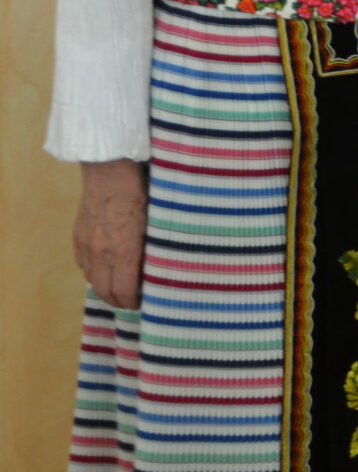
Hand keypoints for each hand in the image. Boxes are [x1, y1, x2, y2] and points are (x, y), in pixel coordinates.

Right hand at [73, 160, 147, 308]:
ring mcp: (86, 243)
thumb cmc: (143, 189)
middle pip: (105, 291)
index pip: (124, 290)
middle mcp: (101, 251)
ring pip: (92, 279)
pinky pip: (83, 264)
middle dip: (119, 301)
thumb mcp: (158, 219)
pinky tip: (106, 269)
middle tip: (133, 301)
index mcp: (124, 249)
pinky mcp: (78, 235)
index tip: (144, 304)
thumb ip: (155, 245)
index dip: (133, 302)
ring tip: (121, 288)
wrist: (110, 168)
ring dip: (105, 288)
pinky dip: (94, 272)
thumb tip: (165, 266)